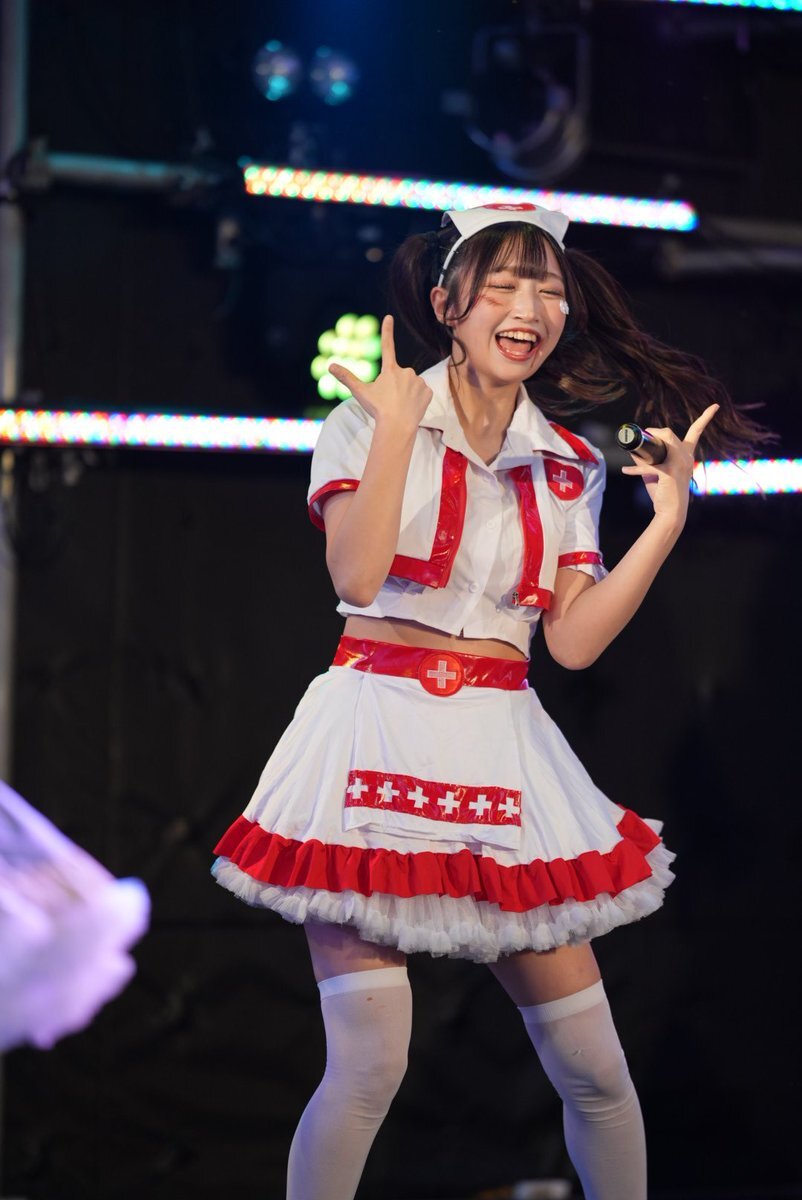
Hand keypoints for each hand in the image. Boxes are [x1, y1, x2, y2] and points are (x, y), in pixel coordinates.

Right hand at [328, 315, 431, 431]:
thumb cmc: (378, 409)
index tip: (388, 317)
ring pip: (411, 384)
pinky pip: (422, 393)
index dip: (387, 330)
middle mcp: (406, 371)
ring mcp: (419, 381)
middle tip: (390, 401)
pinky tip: (411, 408)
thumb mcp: (361, 393)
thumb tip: (330, 365)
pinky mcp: (428, 392)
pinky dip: (417, 400)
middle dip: (396, 385)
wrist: (397, 427)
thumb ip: (346, 377)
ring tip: (401, 406)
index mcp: (390, 370)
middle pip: (399, 376)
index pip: (387, 346)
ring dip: (407, 392)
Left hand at [621, 404, 719, 526]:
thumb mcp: (655, 473)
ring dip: (646, 443)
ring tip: (634, 450)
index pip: (697, 431)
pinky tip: (626, 471)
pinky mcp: (670, 472)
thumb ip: (647, 461)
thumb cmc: (664, 493)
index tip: (715, 405)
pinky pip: (649, 465)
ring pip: (664, 439)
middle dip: (653, 432)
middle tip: (641, 439)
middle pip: (669, 433)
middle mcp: (686, 456)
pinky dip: (635, 469)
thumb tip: (634, 452)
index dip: (706, 416)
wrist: (671, 513)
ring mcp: (680, 463)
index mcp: (687, 455)